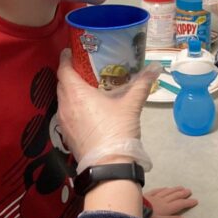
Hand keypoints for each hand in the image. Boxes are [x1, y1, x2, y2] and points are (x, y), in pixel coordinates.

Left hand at [57, 49, 160, 169]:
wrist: (108, 166)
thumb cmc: (117, 130)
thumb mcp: (131, 105)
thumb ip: (142, 83)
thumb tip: (155, 67)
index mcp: (76, 93)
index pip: (64, 69)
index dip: (66, 58)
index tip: (71, 51)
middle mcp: (65, 106)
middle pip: (61, 84)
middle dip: (69, 74)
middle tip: (83, 68)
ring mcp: (64, 122)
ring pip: (62, 100)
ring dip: (70, 92)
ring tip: (86, 88)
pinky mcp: (66, 136)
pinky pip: (66, 115)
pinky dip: (73, 107)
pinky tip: (86, 110)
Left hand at [144, 186, 197, 217]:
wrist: (131, 209)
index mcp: (167, 208)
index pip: (180, 204)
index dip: (188, 202)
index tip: (195, 200)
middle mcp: (162, 201)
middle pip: (174, 196)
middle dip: (182, 194)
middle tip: (189, 191)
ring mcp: (155, 197)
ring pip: (167, 192)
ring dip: (175, 190)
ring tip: (181, 187)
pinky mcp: (147, 195)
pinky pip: (158, 190)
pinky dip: (163, 189)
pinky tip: (165, 188)